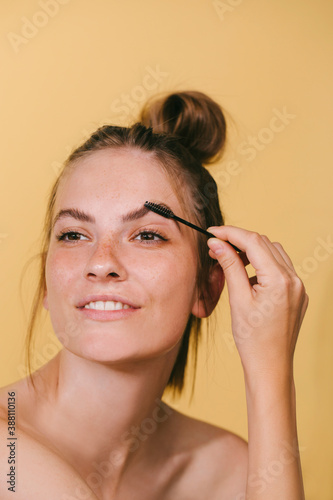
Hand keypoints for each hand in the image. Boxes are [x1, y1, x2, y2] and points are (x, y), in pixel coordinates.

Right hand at [206, 226, 308, 380]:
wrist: (270, 366)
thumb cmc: (253, 340)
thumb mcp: (237, 300)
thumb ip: (229, 267)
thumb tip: (217, 244)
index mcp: (279, 280)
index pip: (253, 242)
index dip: (231, 233)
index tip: (212, 232)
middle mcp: (294, 280)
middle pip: (265, 244)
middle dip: (240, 240)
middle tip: (216, 246)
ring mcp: (298, 287)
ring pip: (274, 253)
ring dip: (252, 251)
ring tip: (230, 259)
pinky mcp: (297, 294)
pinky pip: (280, 268)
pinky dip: (262, 264)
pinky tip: (247, 275)